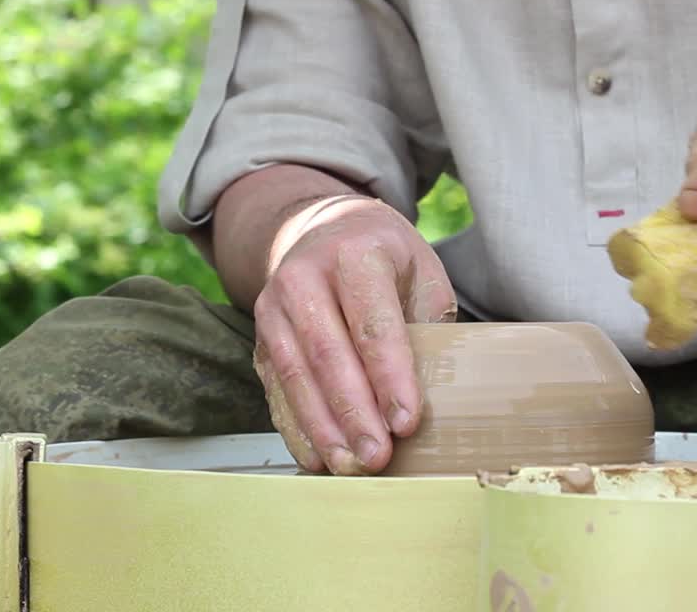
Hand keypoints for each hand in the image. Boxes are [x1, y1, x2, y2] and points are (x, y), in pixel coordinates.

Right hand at [251, 195, 456, 474]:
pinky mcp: (261, 339)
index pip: (372, 323)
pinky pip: (275, 389)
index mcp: (355, 253)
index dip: (389, 376)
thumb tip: (435, 393)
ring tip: (351, 466)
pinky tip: (318, 459)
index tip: (407, 421)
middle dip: (354, 411)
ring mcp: (274, 308)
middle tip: (378, 457)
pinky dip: (296, 428)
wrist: (326, 231)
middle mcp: (304, 276)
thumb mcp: (421, 272)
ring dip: (323, 427)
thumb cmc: (386, 260)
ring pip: (294, 374)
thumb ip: (427, 324)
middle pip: (328, 352)